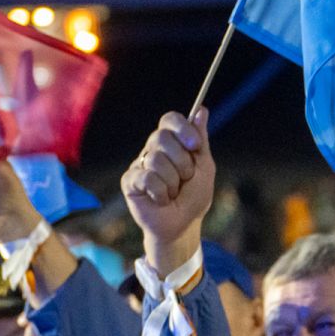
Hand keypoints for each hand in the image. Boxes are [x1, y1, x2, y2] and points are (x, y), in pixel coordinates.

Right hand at [120, 109, 213, 274]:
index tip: (195, 145)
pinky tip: (160, 200)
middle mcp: (153, 149)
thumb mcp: (204, 167)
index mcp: (171, 142)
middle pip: (161, 137)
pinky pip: (147, 178)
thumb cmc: (194, 197)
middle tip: (185, 178)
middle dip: (181, 162)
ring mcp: (140, 164)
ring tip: (173, 193)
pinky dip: (161, 192)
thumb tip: (201, 110)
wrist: (183, 225)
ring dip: (173, 182)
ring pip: (156, 160)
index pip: (170, 120)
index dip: (182, 128)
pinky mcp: (130, 181)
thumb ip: (201, 140)